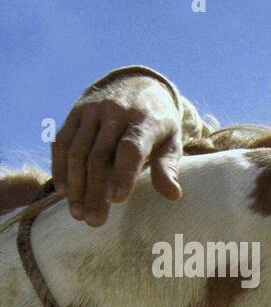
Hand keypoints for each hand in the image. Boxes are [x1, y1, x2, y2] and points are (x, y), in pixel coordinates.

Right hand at [53, 75, 184, 225]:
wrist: (137, 85)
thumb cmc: (159, 123)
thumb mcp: (172, 141)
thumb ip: (169, 167)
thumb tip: (174, 195)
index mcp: (145, 120)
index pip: (130, 148)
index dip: (123, 174)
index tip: (117, 201)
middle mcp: (115, 112)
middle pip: (100, 155)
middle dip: (95, 191)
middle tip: (94, 221)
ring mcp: (92, 111)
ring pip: (77, 151)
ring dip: (76, 185)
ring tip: (78, 213)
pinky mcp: (75, 113)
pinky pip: (62, 142)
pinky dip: (61, 167)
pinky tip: (65, 192)